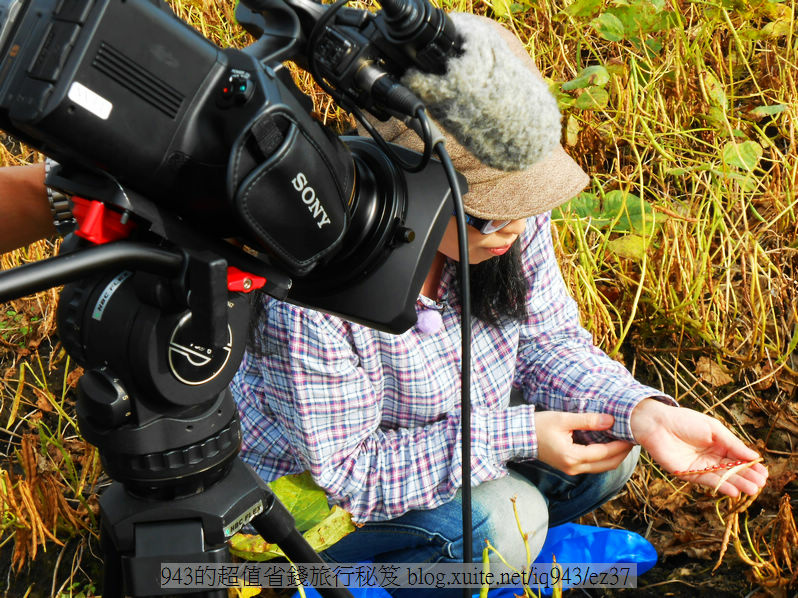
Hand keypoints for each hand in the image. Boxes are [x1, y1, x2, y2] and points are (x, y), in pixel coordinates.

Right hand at [535, 411, 634, 474]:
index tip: (632, 435)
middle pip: (607, 465)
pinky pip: (593, 466)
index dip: (620, 445)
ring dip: (614, 457)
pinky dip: (604, 458)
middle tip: (632, 440)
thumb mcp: (564, 419)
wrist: (519, 436)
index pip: (604, 453)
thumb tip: (611, 420)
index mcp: (572, 456)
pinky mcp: (569, 467)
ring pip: (601, 468)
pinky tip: (608, 445)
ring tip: (623, 442)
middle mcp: (573, 468)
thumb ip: (588, 420)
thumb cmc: (539, 425)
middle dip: (622, 454)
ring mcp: (571, 470)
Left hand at [631, 398, 767, 496]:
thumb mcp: (713, 429)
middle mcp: (711, 456)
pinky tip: (734, 491)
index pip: (738, 457)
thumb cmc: (684, 421)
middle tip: (761, 484)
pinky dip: (721, 486)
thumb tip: (753, 456)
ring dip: (738, 484)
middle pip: (732, 469)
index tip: (764, 473)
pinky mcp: (688, 473)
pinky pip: (707, 481)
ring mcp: (700, 466)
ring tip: (753, 490)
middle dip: (747, 476)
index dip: (751, 465)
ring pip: (722, 477)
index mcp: (718, 443)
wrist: (657, 424)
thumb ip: (732, 443)